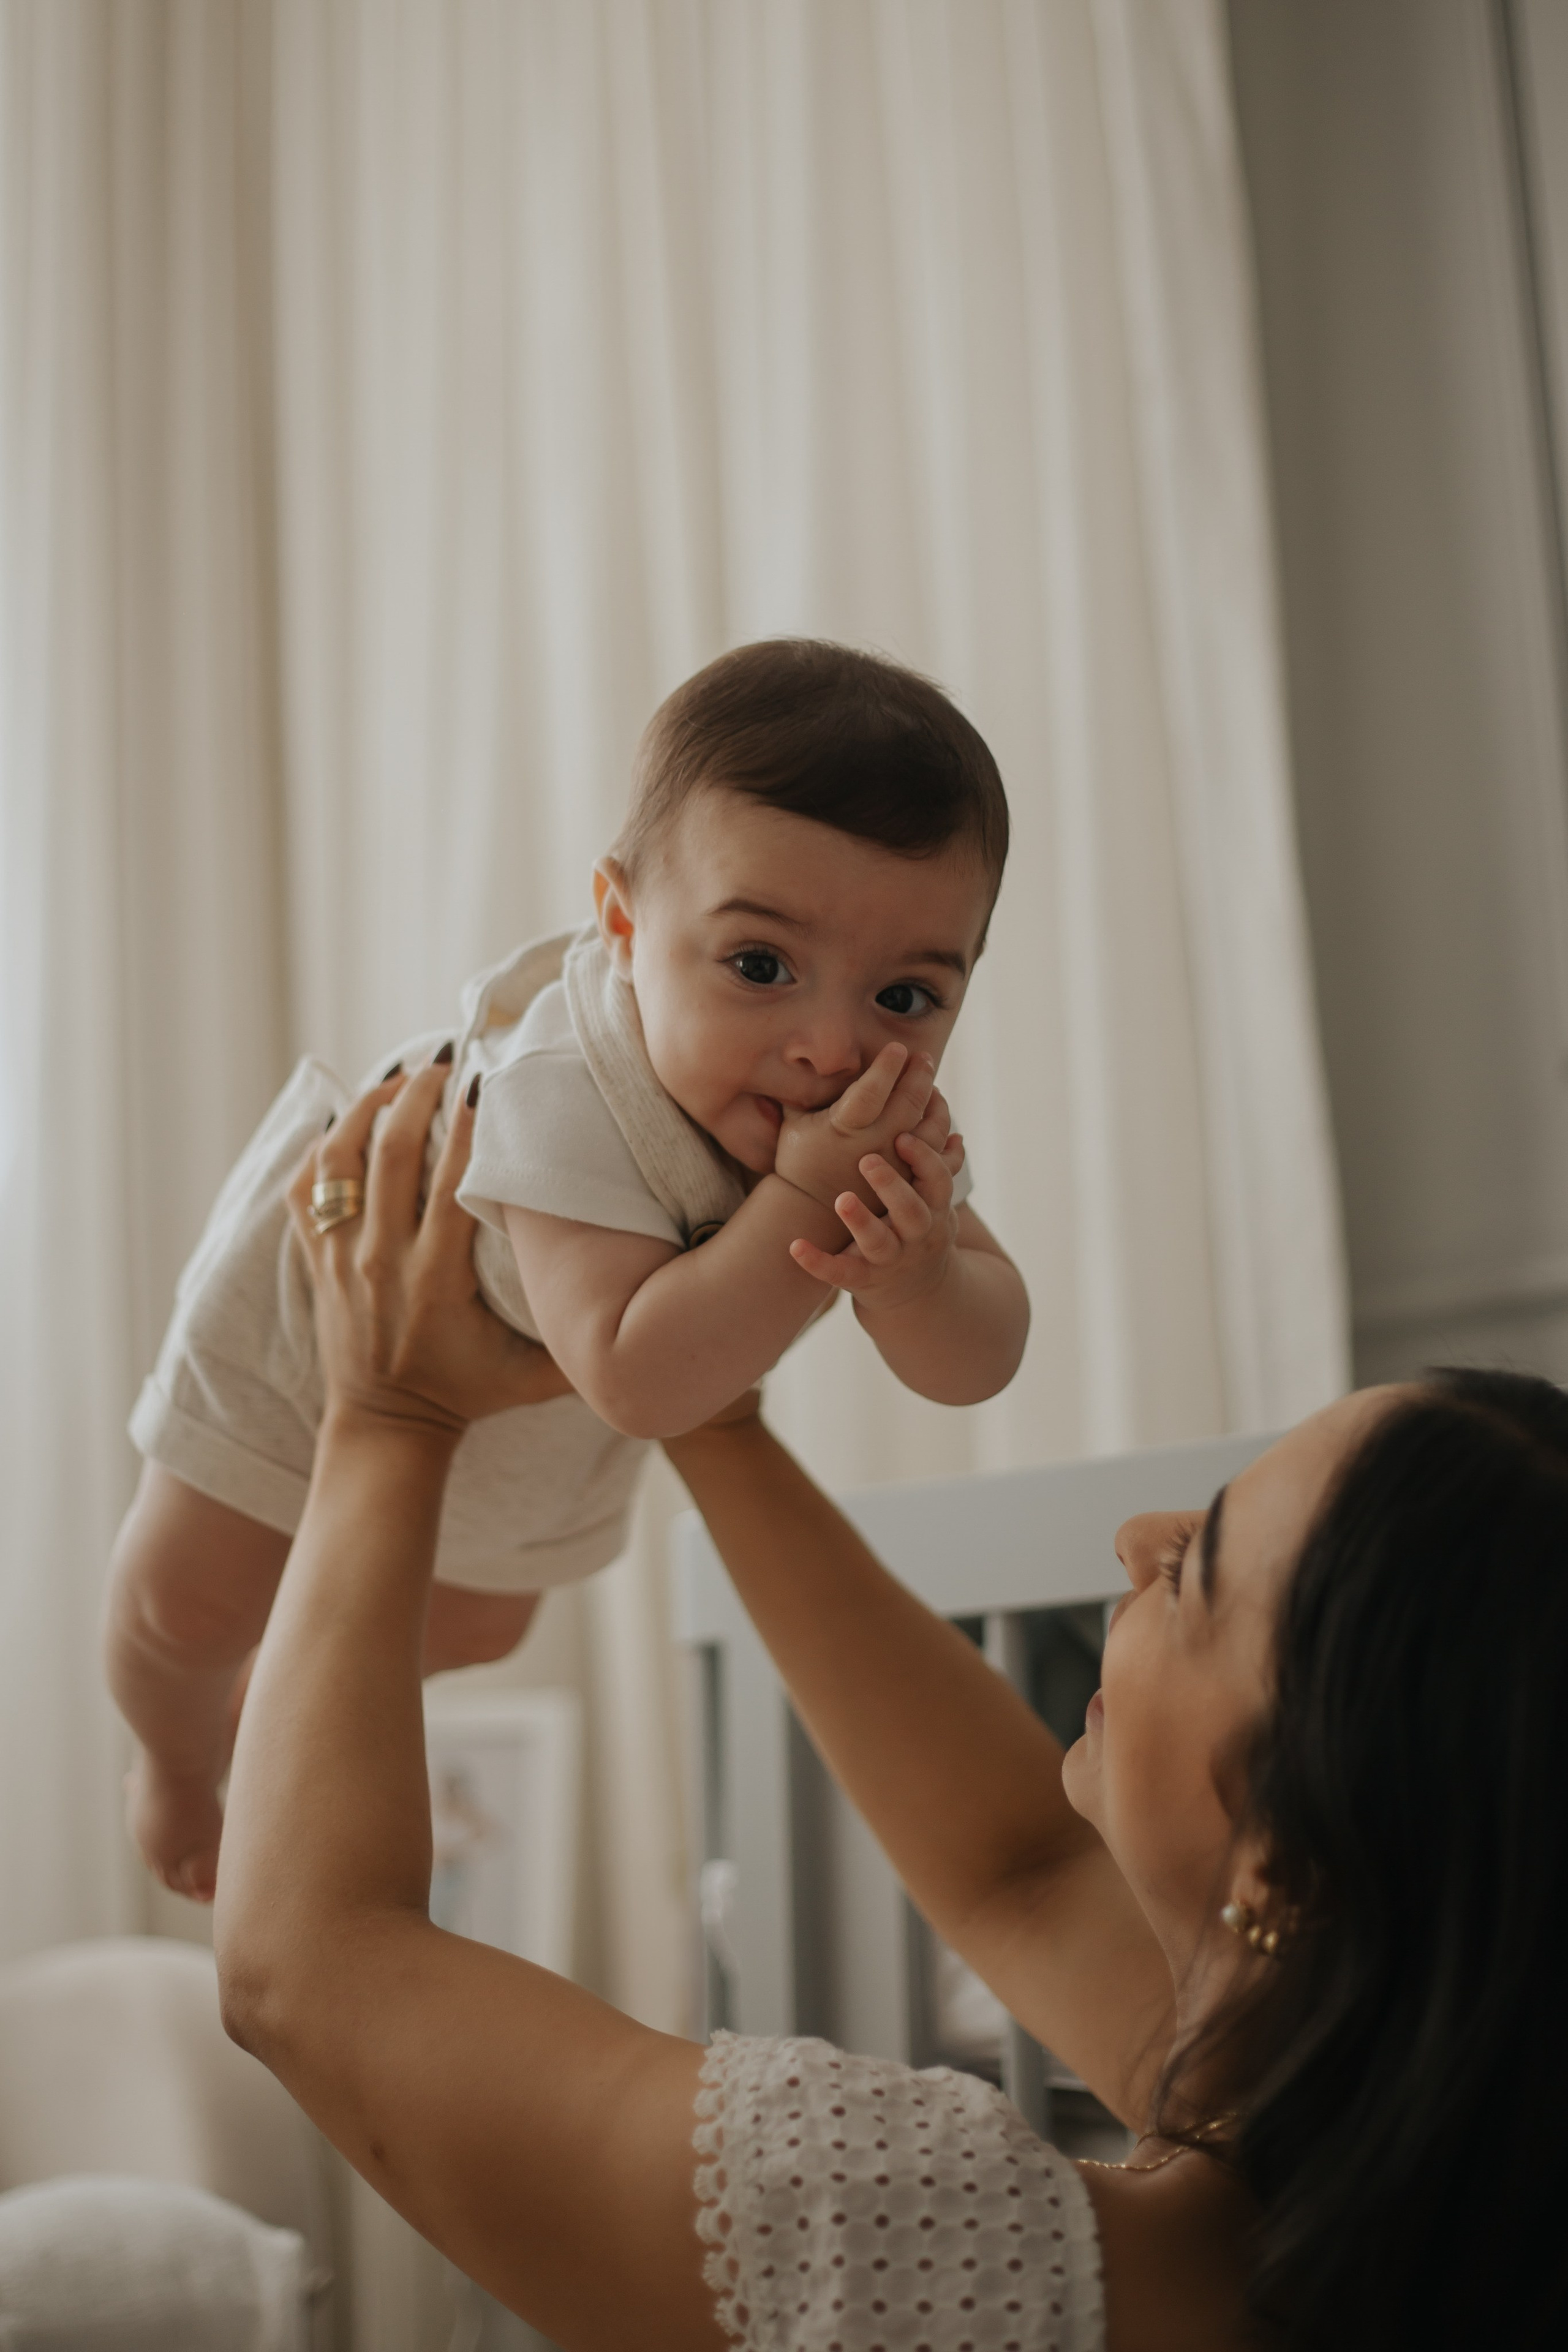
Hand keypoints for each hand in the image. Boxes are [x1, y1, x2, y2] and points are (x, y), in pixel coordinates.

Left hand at [286, 1057, 574, 1435]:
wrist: (387, 1425)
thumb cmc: (468, 1394)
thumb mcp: (534, 1377)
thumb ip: (584, 1345)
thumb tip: (653, 1309)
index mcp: (437, 1280)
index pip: (452, 1180)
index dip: (469, 1123)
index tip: (488, 1080)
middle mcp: (382, 1259)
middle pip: (390, 1150)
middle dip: (417, 1092)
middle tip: (446, 1057)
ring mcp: (340, 1256)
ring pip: (339, 1156)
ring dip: (368, 1105)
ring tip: (401, 1077)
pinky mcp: (315, 1258)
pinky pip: (304, 1185)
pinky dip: (322, 1144)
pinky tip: (352, 1120)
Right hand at [772, 1043, 938, 1214]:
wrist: (812, 1212)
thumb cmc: (801, 1161)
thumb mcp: (795, 1123)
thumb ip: (805, 1089)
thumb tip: (804, 1052)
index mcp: (845, 1127)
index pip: (872, 1089)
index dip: (887, 1067)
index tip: (897, 1047)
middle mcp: (875, 1145)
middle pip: (909, 1103)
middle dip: (920, 1075)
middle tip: (922, 1057)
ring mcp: (897, 1166)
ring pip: (931, 1129)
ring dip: (936, 1104)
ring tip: (933, 1089)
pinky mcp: (910, 1183)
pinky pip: (941, 1159)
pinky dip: (948, 1138)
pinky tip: (944, 1121)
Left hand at [788, 1100, 966, 1312]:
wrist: (917, 1288)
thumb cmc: (916, 1220)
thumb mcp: (931, 1191)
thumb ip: (930, 1150)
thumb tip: (935, 1092)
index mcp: (932, 1204)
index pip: (937, 1179)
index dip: (925, 1159)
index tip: (903, 1136)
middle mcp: (917, 1233)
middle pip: (913, 1211)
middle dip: (894, 1186)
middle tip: (868, 1160)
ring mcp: (890, 1258)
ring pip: (879, 1242)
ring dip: (861, 1221)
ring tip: (842, 1199)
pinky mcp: (862, 1278)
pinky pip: (840, 1272)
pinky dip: (818, 1262)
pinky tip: (795, 1247)